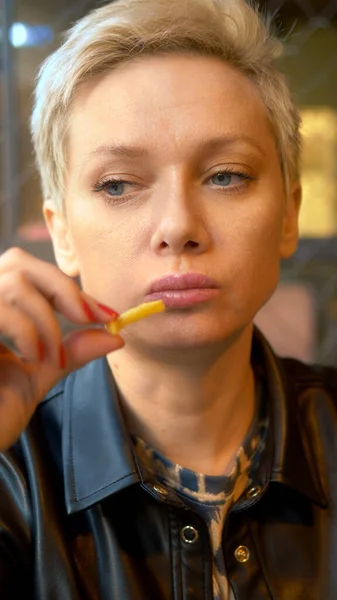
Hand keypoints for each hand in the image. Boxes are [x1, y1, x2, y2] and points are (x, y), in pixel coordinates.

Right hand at [0, 247, 122, 450]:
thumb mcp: (40, 374)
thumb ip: (72, 351)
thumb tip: (115, 336)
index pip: (32, 277)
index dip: (71, 290)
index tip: (106, 315)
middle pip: (19, 262)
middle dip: (62, 288)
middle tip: (90, 319)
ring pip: (13, 281)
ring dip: (46, 318)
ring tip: (51, 357)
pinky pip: (0, 309)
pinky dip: (27, 330)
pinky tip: (33, 358)